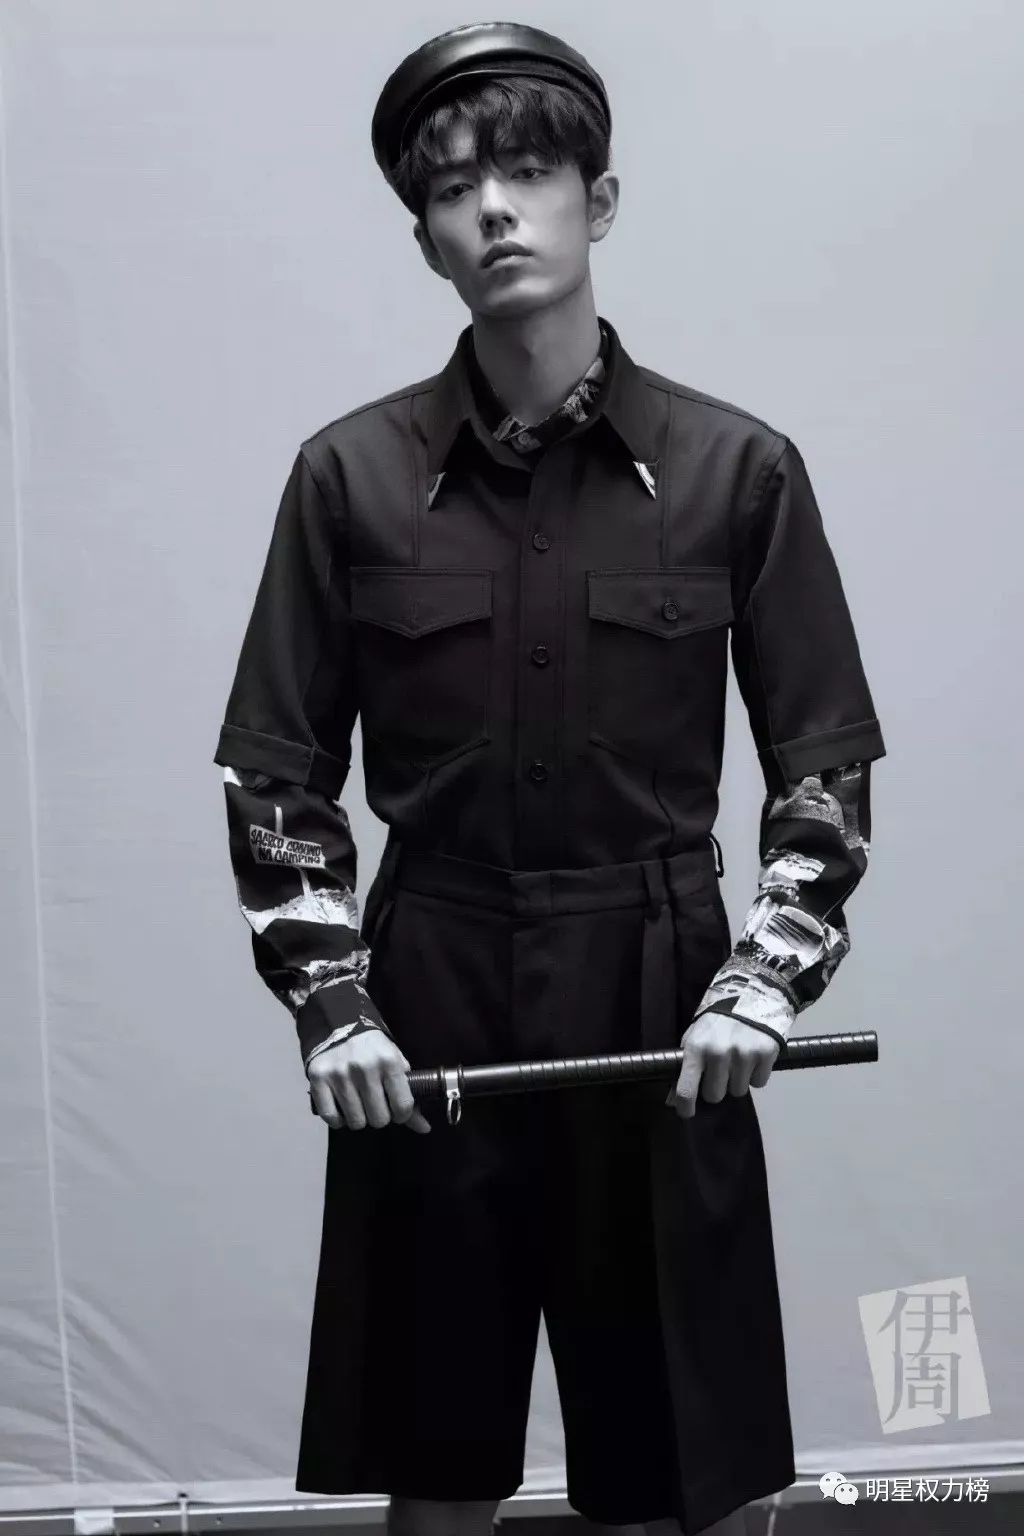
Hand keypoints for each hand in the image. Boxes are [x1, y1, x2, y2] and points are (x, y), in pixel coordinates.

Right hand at [307, 1029, 431, 1133]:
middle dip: (380, 1116)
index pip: (403, 1106)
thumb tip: (425, 1128)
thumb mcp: (395, 1062)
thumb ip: (409, 1094)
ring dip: (359, 1117)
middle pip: (379, 1119)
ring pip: (356, 1121)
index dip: (402, 1114)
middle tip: (375, 1104)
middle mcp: (364, 1068)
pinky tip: (342, 1107)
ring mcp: (339, 1074)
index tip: (397, 1110)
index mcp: (388, 1061)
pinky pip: (331, 1117)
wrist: (339, 1024)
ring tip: (359, 1103)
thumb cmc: (373, 1048)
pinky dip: (338, 1119)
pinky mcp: (318, 1079)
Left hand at [666, 1012, 779, 1118]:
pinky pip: (759, 1082)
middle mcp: (718, 1053)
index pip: (686, 1089)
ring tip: (738, 1059)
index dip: (685, 1106)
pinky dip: (756, 1074)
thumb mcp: (694, 1037)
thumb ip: (685, 1068)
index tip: (687, 1113)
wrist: (750, 993)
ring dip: (737, 1080)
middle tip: (720, 1072)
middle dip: (717, 1087)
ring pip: (738, 1091)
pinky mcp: (766, 1054)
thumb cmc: (716, 1021)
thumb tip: (672, 1101)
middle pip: (715, 1095)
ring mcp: (744, 1054)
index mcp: (696, 1048)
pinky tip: (753, 1057)